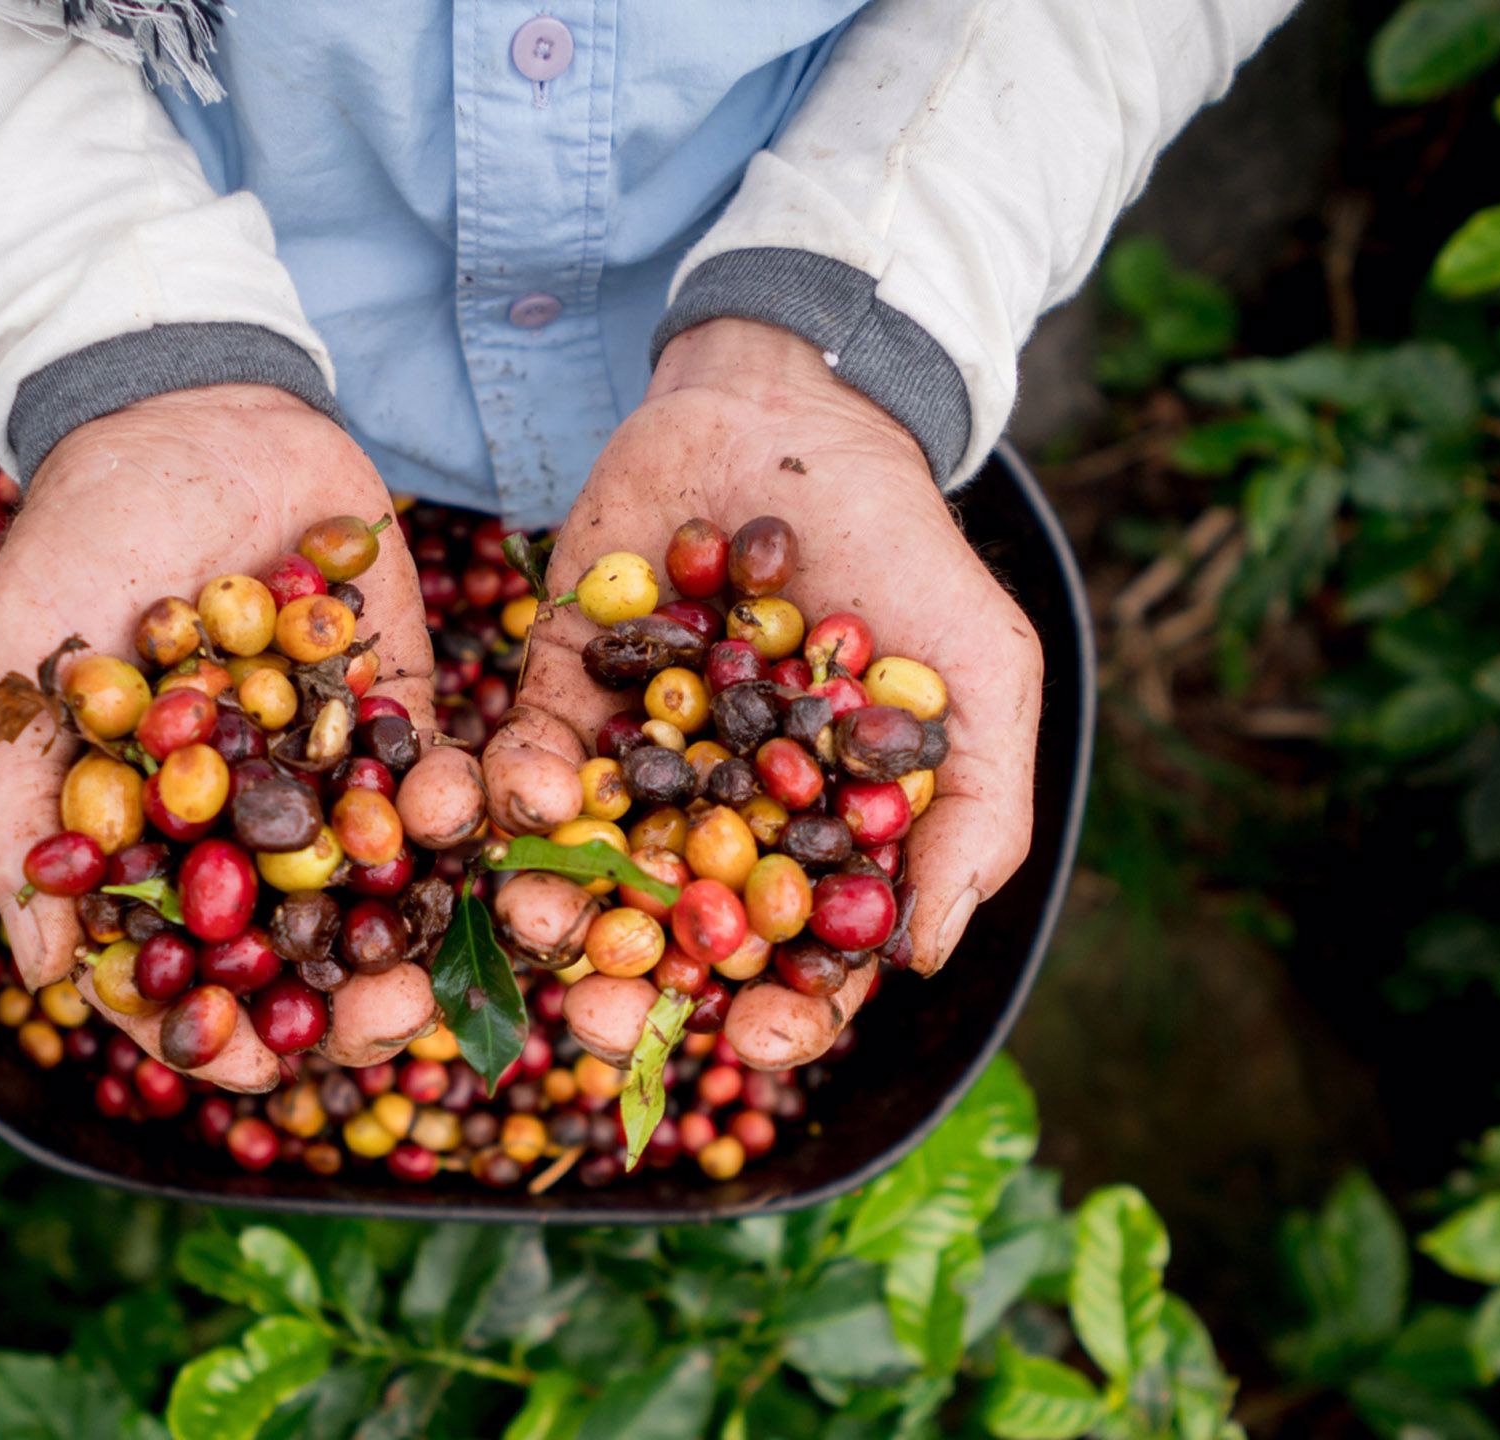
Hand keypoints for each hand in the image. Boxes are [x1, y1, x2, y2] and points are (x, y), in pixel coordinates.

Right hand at [0, 386, 433, 1090]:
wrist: (188, 408)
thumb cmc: (76, 537)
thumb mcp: (11, 662)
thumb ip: (8, 806)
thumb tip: (48, 969)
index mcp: (146, 842)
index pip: (180, 971)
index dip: (215, 1032)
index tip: (257, 1068)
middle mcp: (241, 828)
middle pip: (297, 956)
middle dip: (344, 1010)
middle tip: (390, 1025)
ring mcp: (327, 772)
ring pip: (380, 894)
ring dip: (417, 942)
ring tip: (444, 970)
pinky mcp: (401, 709)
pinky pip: (442, 783)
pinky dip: (463, 819)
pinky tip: (479, 836)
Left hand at [495, 320, 1042, 1066]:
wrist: (798, 413)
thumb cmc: (906, 551)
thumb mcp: (981, 677)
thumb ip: (973, 816)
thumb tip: (923, 957)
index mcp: (815, 840)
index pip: (793, 962)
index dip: (776, 1016)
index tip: (748, 1037)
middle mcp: (716, 819)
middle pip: (669, 940)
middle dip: (630, 991)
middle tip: (597, 1019)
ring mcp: (634, 757)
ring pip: (584, 864)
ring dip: (554, 904)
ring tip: (535, 919)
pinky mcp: (561, 684)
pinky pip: (527, 755)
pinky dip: (518, 785)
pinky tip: (523, 797)